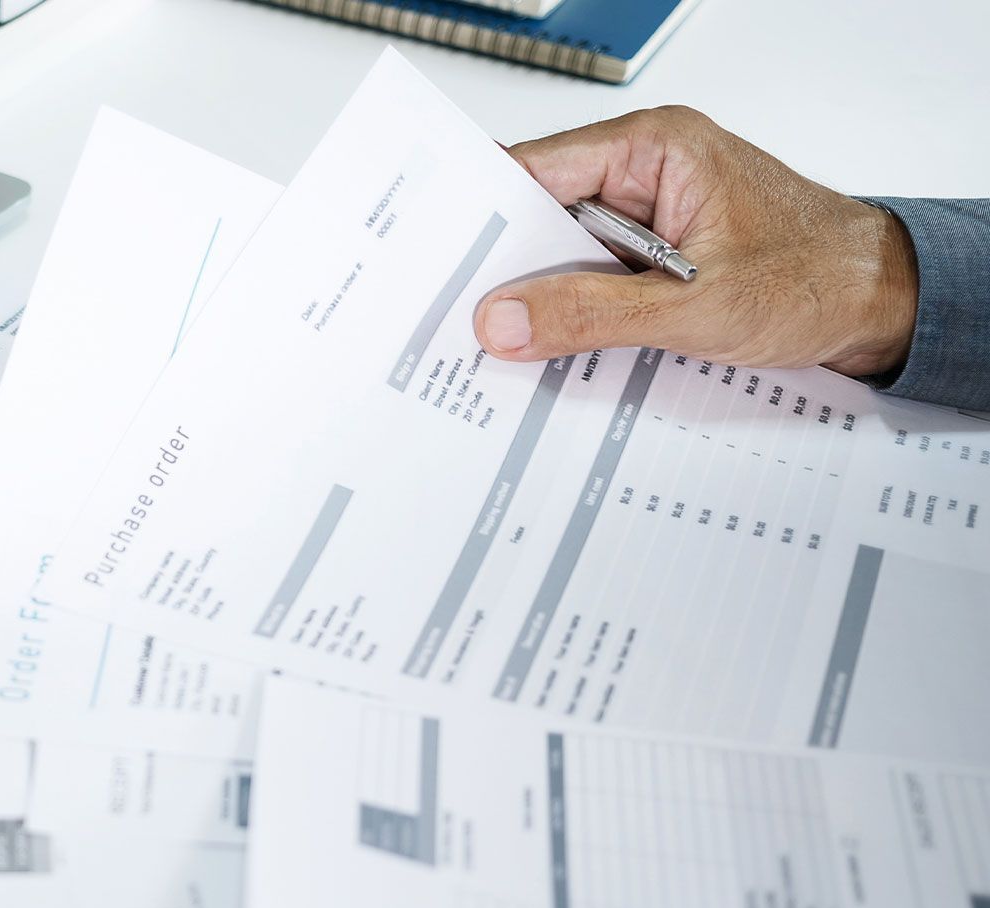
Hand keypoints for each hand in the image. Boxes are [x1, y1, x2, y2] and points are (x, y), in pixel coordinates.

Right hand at [473, 106, 918, 380]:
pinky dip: (574, 315)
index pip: (534, 169)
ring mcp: (649, 213)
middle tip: (465, 320)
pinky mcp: (654, 254)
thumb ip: (591, 315)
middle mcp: (646, 170)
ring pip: (562, 254)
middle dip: (505, 270)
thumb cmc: (819, 278)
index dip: (477, 215)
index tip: (434, 260)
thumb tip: (504, 320)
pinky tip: (557, 348)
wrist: (884, 303)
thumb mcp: (694, 306)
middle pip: (539, 215)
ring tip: (509, 343)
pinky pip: (592, 280)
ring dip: (543, 300)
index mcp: (654, 148)